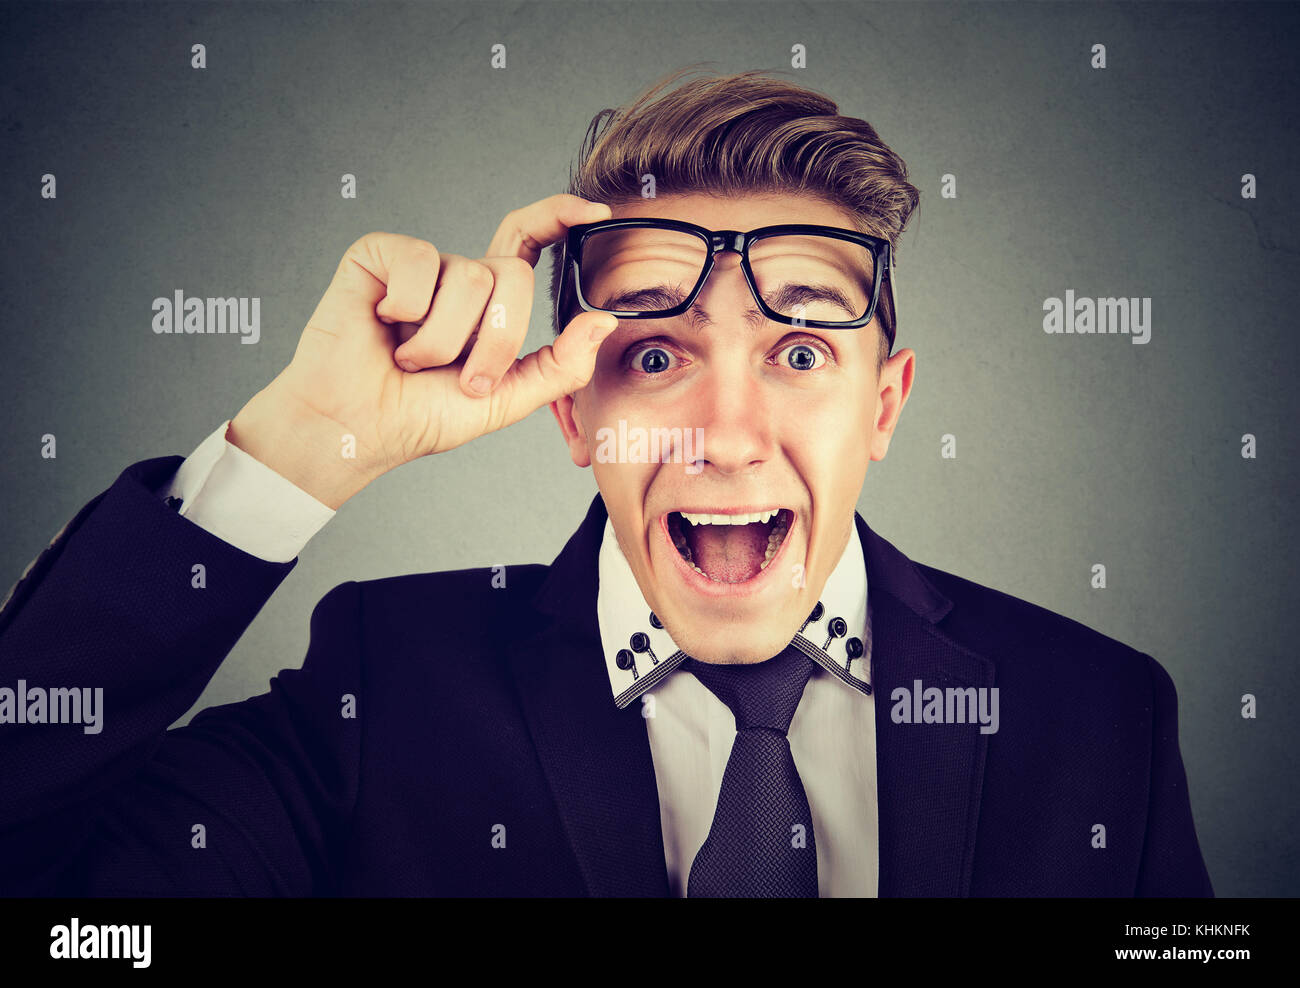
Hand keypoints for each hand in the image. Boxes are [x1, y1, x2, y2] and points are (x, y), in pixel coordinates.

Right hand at [227, 194, 618, 507]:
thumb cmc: (420, 415)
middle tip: (462, 377)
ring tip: (410, 360)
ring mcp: (419, 265)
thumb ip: (561, 365)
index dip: (561, 217)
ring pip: (469, 278)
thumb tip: (604, 321)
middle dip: (495, 340)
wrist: (358, 428)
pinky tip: (383, 325)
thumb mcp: (506, 399)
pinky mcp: (377, 256)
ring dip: (443, 340)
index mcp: (489, 303)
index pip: (529, 242)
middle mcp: (458, 276)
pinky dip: (407, 308)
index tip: (597, 211)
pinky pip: (419, 263)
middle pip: (513, 275)